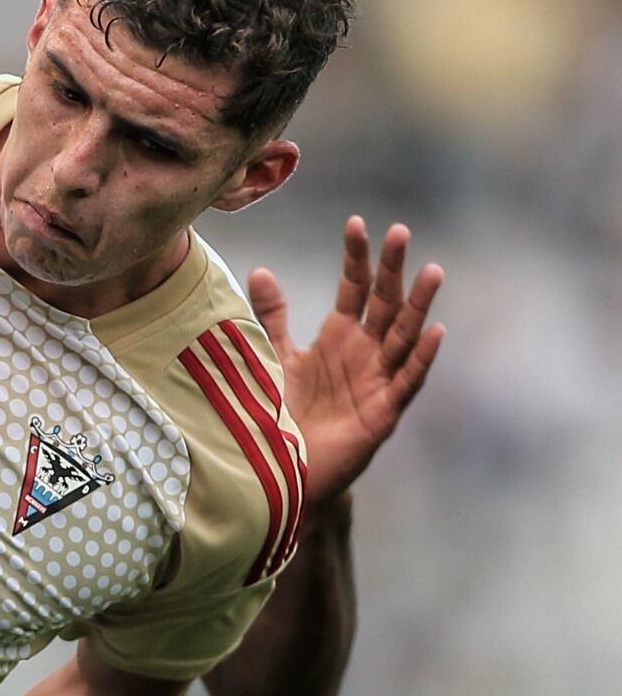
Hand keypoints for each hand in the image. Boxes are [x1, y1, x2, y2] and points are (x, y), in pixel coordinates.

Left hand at [248, 217, 444, 507]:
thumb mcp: (275, 358)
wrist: (285, 471)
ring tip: (432, 271)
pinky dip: (421, 358)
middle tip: (400, 231)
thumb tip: (260, 270)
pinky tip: (435, 333)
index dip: (356, 258)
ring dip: (418, 305)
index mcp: (339, 337)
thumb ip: (272, 317)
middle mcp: (364, 353)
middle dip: (392, 269)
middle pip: (384, 303)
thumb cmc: (283, 415)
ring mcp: (377, 381)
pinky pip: (407, 382)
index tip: (356, 223)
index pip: (353, 288)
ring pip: (404, 337)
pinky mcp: (383, 413)